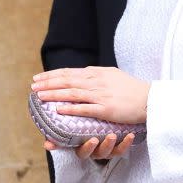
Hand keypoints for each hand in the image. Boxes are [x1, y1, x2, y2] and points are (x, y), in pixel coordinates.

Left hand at [32, 66, 148, 124]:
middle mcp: (97, 82)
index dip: (52, 75)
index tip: (38, 78)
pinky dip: (70, 108)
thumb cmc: (133, 90)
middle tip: (33, 86)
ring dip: (54, 94)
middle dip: (48, 83)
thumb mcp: (114, 76)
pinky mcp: (107, 109)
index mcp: (98, 73)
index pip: (70, 72)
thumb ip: (97, 76)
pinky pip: (85, 108)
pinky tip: (58, 109)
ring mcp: (102, 95)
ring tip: (39, 96)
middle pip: (67, 81)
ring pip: (72, 93)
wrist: (150, 99)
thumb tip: (83, 75)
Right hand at [44, 131, 136, 160]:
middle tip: (95, 139)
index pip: (81, 151)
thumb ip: (59, 136)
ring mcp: (107, 150)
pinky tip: (130, 135)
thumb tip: (46, 144)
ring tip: (112, 135)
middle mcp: (95, 151)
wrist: (104, 123)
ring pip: (110, 152)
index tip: (88, 140)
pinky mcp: (118, 147)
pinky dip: (126, 143)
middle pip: (95, 153)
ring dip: (110, 145)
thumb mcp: (71, 131)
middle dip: (95, 147)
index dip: (83, 148)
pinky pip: (122, 149)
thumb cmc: (83, 127)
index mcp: (83, 147)